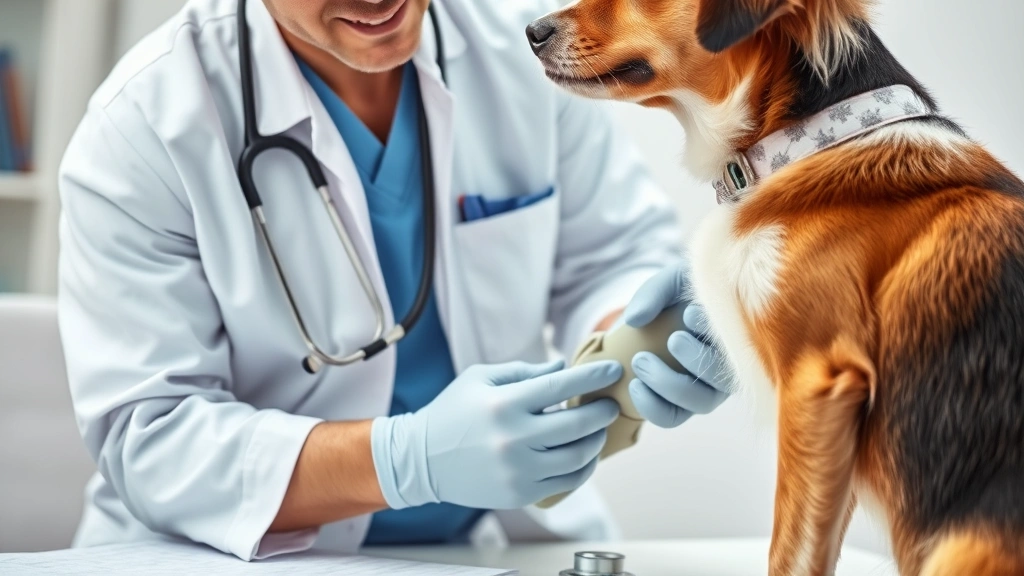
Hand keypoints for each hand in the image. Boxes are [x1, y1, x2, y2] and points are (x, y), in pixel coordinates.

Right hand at [372, 360, 622, 509]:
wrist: (421, 459)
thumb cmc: (453, 412)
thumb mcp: (481, 378)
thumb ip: (525, 372)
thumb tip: (564, 369)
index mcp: (504, 403)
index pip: (561, 387)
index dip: (592, 377)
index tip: (613, 371)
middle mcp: (513, 438)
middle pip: (578, 424)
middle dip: (602, 412)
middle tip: (610, 404)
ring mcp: (518, 470)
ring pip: (579, 457)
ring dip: (596, 440)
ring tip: (597, 429)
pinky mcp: (520, 494)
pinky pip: (567, 481)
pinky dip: (584, 466)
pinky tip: (585, 453)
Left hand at [622, 265, 732, 427]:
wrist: (669, 308)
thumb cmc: (680, 292)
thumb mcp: (671, 280)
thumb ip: (655, 293)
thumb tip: (635, 320)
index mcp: (738, 337)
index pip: (739, 346)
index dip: (717, 333)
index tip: (690, 313)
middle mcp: (729, 368)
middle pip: (722, 379)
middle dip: (694, 359)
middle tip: (670, 338)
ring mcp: (708, 390)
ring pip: (699, 403)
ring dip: (668, 384)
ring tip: (640, 360)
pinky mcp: (683, 403)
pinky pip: (672, 417)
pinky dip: (652, 406)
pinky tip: (634, 385)